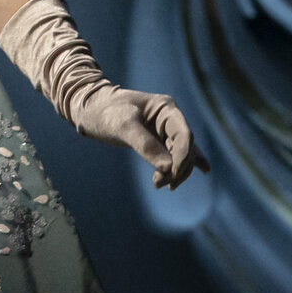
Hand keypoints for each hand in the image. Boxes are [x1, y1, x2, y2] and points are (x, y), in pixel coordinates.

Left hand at [0, 0, 209, 190]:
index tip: (171, 174)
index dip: (183, 157)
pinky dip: (186, 163)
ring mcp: (164, 128)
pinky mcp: (158, 138)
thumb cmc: (103, 111)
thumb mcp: (122, 125)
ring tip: (160, 185)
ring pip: (181, 153)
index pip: (184, 135)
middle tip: (160, 184)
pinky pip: (177, 152)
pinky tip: (204, 171)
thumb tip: (167, 168)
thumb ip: (144, 144)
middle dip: (178, 168)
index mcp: (165, 108)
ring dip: (176, 171)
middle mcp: (169, 117)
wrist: (87, 107)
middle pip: (186, 147)